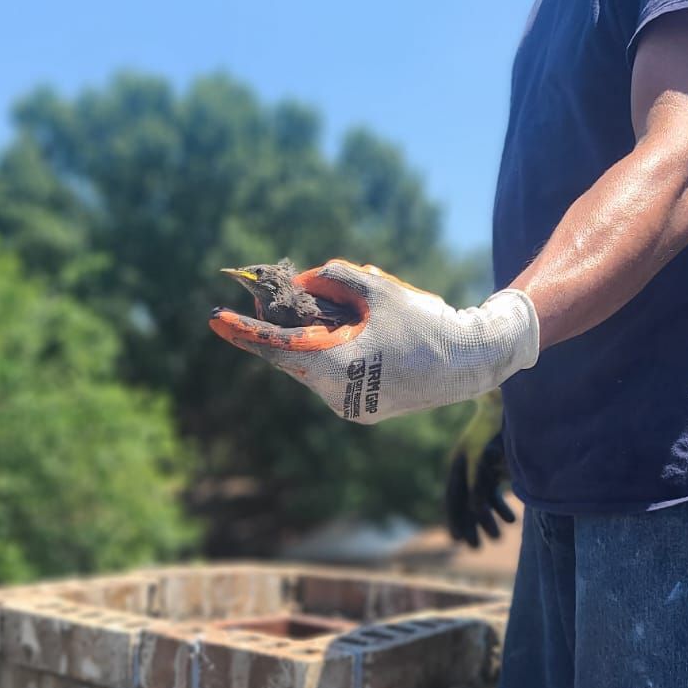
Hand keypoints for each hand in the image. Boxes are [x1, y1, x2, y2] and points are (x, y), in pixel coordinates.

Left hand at [210, 259, 538, 423]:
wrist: (471, 362)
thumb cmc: (425, 323)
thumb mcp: (378, 290)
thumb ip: (335, 278)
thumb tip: (304, 280)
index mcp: (337, 368)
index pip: (278, 348)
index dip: (245, 331)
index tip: (216, 318)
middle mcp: (338, 395)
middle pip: (296, 354)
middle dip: (287, 323)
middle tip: (272, 295)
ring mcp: (351, 407)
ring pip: (316, 364)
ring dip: (316, 337)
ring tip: (343, 311)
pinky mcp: (365, 409)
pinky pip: (336, 375)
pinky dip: (335, 352)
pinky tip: (356, 331)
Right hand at [446, 430, 516, 547]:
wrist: (509, 401)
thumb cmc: (497, 425)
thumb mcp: (485, 453)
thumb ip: (479, 481)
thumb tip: (476, 509)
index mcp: (459, 463)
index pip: (453, 498)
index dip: (455, 520)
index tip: (457, 540)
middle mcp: (466, 466)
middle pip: (465, 502)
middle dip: (471, 526)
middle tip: (476, 549)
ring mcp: (480, 465)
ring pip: (480, 499)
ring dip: (488, 519)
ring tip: (498, 538)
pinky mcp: (494, 464)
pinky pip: (493, 490)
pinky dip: (500, 505)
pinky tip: (511, 519)